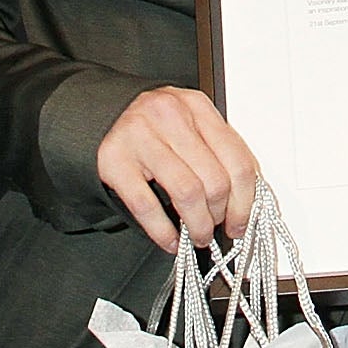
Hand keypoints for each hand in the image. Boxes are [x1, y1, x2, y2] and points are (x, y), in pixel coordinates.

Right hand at [98, 86, 257, 251]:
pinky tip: (171, 241)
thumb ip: (217, 152)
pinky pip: (147, 205)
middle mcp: (170, 117)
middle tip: (216, 228)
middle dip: (221, 215)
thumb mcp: (189, 124)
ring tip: (197, 236)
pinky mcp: (115, 161)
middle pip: (215, 180)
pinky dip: (163, 231)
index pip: (237, 160)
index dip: (245, 201)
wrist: (102, 115)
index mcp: (196, 106)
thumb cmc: (153, 125)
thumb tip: (245, 202)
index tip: (241, 222)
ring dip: (198, 225)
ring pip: (187, 193)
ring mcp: (140, 138)